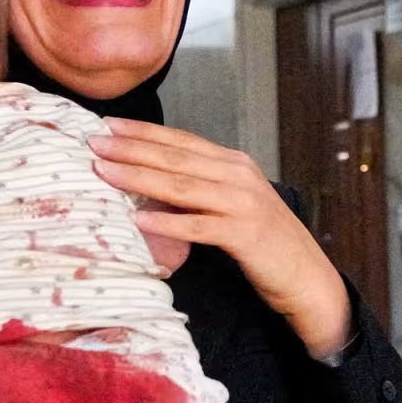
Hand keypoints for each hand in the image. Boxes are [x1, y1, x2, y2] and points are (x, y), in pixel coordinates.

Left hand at [88, 118, 352, 357]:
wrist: (308, 277)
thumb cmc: (265, 244)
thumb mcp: (233, 205)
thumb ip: (201, 190)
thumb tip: (152, 183)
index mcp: (235, 164)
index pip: (182, 140)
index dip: (144, 132)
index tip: (108, 125)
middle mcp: (239, 175)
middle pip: (176, 158)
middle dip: (132, 148)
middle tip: (93, 142)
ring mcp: (243, 203)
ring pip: (181, 186)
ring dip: (139, 177)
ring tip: (104, 172)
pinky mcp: (244, 234)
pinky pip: (198, 226)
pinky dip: (167, 222)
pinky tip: (139, 219)